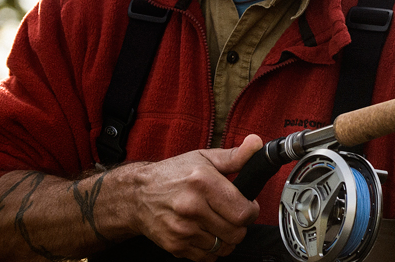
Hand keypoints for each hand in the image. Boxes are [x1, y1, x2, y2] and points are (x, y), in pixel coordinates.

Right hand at [131, 135, 263, 260]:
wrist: (136, 195)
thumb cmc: (173, 174)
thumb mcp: (203, 158)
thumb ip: (235, 156)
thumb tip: (257, 143)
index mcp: (203, 183)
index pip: (244, 213)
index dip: (251, 211)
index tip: (246, 206)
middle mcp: (192, 207)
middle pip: (237, 233)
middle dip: (240, 226)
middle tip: (230, 215)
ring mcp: (182, 229)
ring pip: (224, 247)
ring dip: (225, 238)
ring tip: (216, 222)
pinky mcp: (175, 246)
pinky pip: (208, 257)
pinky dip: (211, 248)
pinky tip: (203, 232)